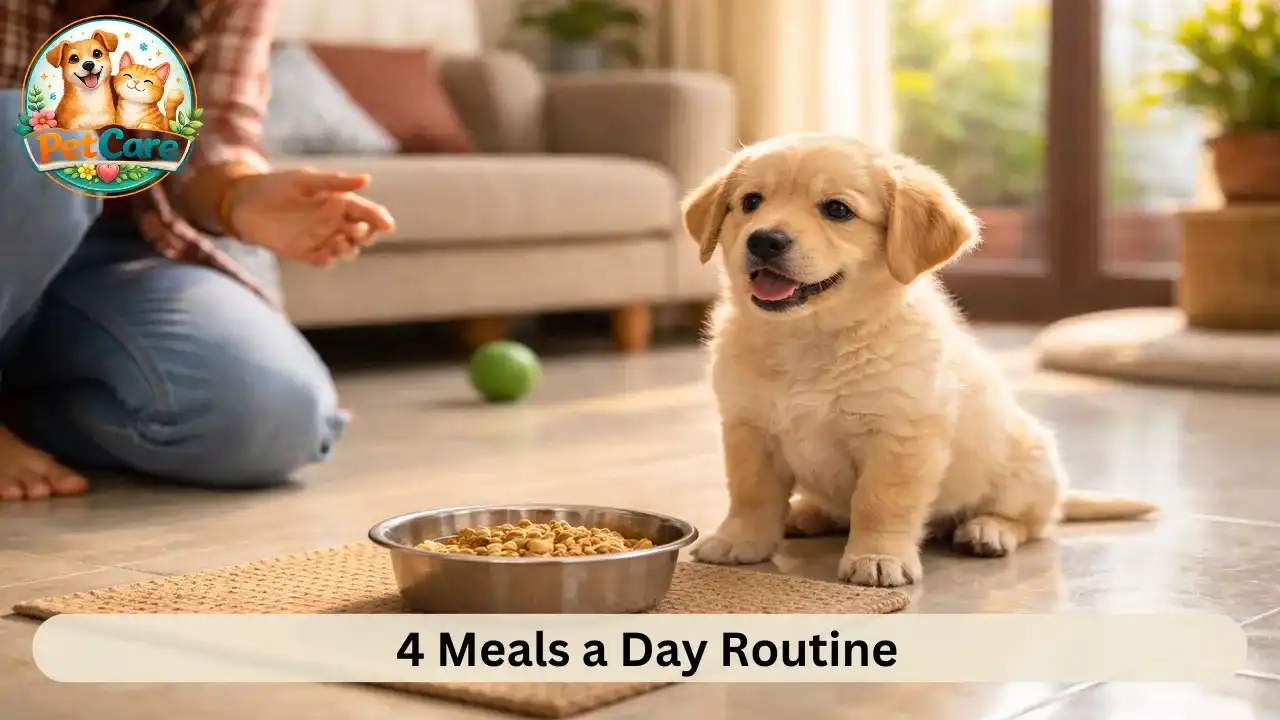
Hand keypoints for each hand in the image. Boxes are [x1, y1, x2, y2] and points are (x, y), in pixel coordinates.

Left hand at [225, 169, 395, 266]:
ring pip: (346, 249)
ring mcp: (320, 238)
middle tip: (357, 230)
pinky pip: (323, 260)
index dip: (378, 218)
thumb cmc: (275, 186)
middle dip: (365, 234)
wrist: (242, 203)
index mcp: (338, 202)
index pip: (365, 211)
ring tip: (339, 241)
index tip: (386, 224)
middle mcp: (333, 222)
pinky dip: (328, 258)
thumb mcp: (305, 179)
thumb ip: (334, 181)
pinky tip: (325, 254)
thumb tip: (367, 180)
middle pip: (361, 233)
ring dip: (348, 248)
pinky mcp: (305, 253)